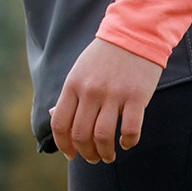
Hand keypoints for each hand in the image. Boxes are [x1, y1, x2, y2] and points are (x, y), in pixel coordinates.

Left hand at [49, 38, 162, 163]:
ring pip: (103, 137)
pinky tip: (127, 142)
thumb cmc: (105, 56)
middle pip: (81, 135)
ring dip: (105, 153)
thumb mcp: (80, 71)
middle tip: (94, 158)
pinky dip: (128, 142)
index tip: (72, 154)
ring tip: (109, 156)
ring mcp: (114, 94)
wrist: (134, 33)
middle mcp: (90, 91)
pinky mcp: (137, 96)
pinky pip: (130, 130)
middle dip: (86, 154)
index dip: (64, 146)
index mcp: (73, 85)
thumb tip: (54, 117)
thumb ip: (69, 96)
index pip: (60, 125)